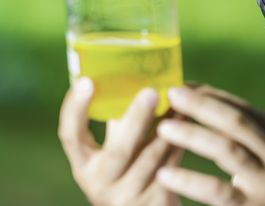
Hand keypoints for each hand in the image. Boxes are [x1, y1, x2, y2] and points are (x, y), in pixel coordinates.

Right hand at [58, 77, 181, 205]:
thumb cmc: (131, 174)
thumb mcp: (116, 157)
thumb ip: (119, 127)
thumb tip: (136, 74)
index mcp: (84, 165)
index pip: (71, 136)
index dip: (75, 108)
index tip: (86, 80)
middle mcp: (100, 183)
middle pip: (118, 150)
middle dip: (135, 119)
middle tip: (151, 91)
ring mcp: (127, 196)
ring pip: (152, 157)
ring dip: (169, 126)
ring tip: (181, 100)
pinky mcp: (154, 202)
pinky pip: (172, 167)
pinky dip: (181, 142)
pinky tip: (191, 121)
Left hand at [155, 84, 264, 205]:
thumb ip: (259, 145)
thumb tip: (218, 122)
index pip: (246, 110)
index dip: (214, 96)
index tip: (187, 86)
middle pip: (236, 122)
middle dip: (201, 105)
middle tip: (171, 92)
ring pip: (227, 150)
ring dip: (192, 135)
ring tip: (162, 128)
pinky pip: (219, 191)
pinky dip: (191, 180)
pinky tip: (166, 174)